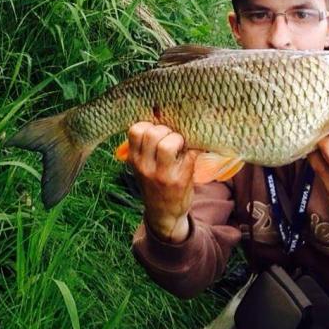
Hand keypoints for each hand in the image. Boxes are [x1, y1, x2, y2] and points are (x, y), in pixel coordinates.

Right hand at [126, 122, 198, 242]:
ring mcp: (162, 174)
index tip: (158, 132)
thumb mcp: (143, 166)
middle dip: (166, 130)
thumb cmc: (155, 184)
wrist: (164, 214)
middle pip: (153, 133)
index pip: (135, 130)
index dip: (149, 125)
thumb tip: (161, 114)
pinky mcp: (181, 179)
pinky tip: (193, 152)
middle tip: (172, 138)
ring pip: (169, 143)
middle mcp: (145, 167)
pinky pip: (190, 153)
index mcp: (134, 160)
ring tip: (181, 146)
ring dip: (178, 139)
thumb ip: (146, 147)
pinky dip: (195, 149)